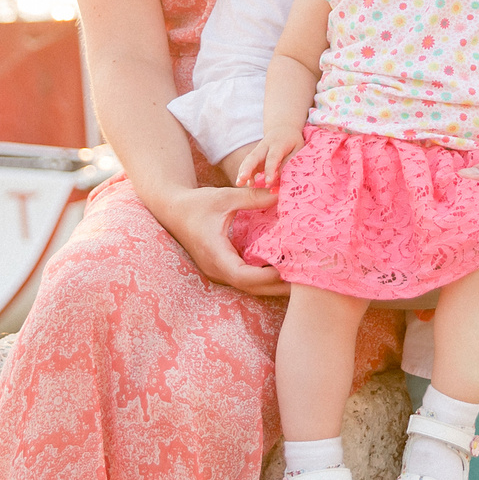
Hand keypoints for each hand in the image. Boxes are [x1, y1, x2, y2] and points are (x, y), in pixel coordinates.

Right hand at [147, 181, 288, 297]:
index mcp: (215, 254)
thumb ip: (253, 197)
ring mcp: (218, 271)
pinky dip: (263, 277)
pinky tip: (282, 269)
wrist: (172, 211)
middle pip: (250, 287)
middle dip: (277, 285)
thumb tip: (281, 192)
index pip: (242, 275)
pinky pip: (245, 279)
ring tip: (300, 276)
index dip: (266, 276)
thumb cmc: (196, 203)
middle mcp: (216, 269)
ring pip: (248, 286)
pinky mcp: (222, 268)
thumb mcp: (225, 197)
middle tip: (306, 278)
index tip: (288, 269)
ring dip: (272, 284)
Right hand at [244, 125, 304, 186]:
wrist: (283, 129)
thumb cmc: (293, 142)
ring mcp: (258, 151)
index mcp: (278, 144)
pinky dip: (244, 173)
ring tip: (238, 183)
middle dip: (247, 168)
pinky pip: (247, 164)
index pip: (273, 158)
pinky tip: (245, 183)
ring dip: (242, 171)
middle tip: (242, 179)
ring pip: (248, 160)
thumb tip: (280, 176)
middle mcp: (265, 146)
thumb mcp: (298, 149)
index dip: (270, 170)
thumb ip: (289, 161)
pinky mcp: (254, 156)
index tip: (268, 182)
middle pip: (254, 156)